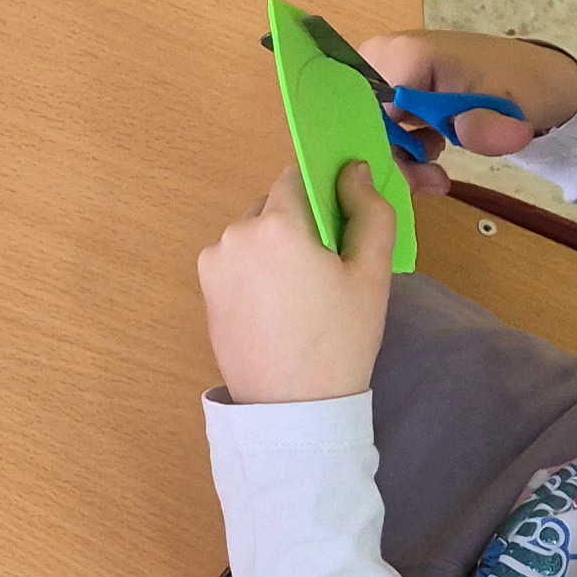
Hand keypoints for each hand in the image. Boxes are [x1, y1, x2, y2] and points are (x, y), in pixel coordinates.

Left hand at [199, 160, 397, 403]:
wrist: (293, 407)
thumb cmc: (339, 340)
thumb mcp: (371, 274)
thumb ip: (370, 212)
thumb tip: (354, 170)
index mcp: (275, 224)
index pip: (298, 176)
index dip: (323, 190)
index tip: (342, 221)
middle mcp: (234, 234)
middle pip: (274, 207)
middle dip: (301, 224)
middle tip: (329, 268)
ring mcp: (213, 263)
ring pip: (255, 235)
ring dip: (277, 248)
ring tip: (303, 294)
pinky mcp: (204, 290)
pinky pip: (237, 262)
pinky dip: (257, 272)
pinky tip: (278, 308)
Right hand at [348, 28, 576, 194]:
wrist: (534, 78)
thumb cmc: (521, 86)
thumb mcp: (512, 109)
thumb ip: (487, 125)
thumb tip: (466, 132)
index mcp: (405, 54)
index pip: (365, 113)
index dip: (382, 150)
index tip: (417, 177)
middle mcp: (381, 57)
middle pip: (359, 120)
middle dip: (389, 158)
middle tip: (431, 181)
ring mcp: (383, 70)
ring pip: (366, 127)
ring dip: (396, 158)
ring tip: (434, 173)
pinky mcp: (389, 86)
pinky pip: (377, 125)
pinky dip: (399, 149)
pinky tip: (428, 156)